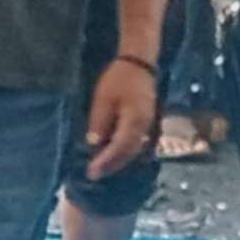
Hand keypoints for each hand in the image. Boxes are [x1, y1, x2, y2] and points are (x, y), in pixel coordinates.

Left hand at [80, 58, 158, 178]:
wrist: (138, 65)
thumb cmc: (118, 79)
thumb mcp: (103, 99)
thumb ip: (99, 122)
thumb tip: (94, 144)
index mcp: (134, 119)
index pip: (119, 146)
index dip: (106, 161)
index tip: (92, 171)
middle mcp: (144, 125)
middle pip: (128, 152)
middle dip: (111, 165)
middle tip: (93, 175)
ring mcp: (148, 125)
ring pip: (133, 149)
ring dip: (118, 161)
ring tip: (101, 168)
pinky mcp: (146, 123)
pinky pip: (136, 142)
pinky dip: (124, 152)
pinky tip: (112, 156)